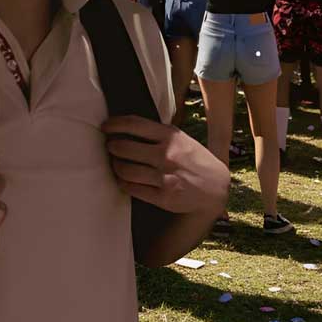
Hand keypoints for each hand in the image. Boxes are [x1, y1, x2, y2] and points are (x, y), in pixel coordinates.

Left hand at [102, 115, 228, 213]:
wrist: (216, 188)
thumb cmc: (194, 159)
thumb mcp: (181, 138)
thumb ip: (157, 133)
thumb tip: (127, 127)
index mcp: (170, 136)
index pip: (134, 124)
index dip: (115, 124)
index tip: (105, 127)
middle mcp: (166, 155)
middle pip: (124, 148)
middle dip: (112, 147)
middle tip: (109, 147)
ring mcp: (165, 177)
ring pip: (125, 170)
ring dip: (115, 166)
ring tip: (115, 163)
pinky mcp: (163, 197)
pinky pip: (133, 189)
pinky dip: (124, 183)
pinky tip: (123, 179)